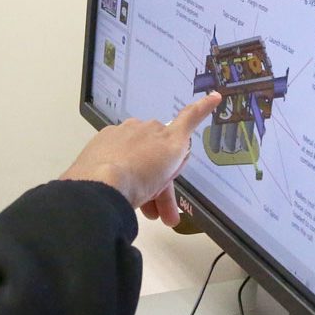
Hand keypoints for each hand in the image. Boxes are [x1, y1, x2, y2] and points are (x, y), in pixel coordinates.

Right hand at [61, 93, 220, 227]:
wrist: (103, 182)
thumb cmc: (98, 186)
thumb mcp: (104, 182)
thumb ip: (115, 183)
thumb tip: (130, 198)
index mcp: (112, 138)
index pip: (133, 154)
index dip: (138, 173)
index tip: (136, 184)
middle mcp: (132, 130)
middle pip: (152, 156)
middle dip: (154, 184)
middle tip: (153, 212)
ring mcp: (152, 133)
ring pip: (166, 159)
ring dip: (165, 189)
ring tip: (165, 215)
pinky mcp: (173, 137)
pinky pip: (189, 117)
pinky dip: (203, 108)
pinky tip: (215, 99)